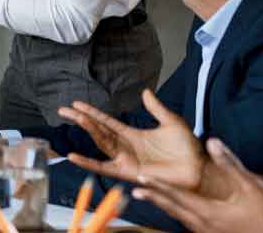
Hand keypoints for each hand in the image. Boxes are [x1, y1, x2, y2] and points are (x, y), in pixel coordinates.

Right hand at [58, 89, 203, 188]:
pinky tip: (73, 157)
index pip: (106, 121)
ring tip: (72, 119)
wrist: (199, 169)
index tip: (75, 104)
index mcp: (133, 134)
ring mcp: (125, 159)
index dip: (91, 112)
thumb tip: (145, 91)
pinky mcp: (128, 171)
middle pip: (97, 130)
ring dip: (87, 130)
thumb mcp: (171, 122)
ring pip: (100, 142)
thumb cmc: (189, 148)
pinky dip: (88, 163)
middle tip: (63, 109)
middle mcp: (125, 146)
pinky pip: (103, 167)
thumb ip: (156, 108)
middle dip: (81, 119)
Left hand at [133, 139, 262, 232]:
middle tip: (135, 192)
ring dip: (165, 207)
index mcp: (207, 212)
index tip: (140, 179)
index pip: (176, 196)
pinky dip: (179, 215)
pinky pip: (189, 224)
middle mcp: (202, 225)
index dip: (157, 187)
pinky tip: (178, 210)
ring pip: (179, 218)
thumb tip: (212, 142)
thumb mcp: (251, 187)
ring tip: (151, 198)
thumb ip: (229, 163)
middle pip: (172, 209)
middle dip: (153, 199)